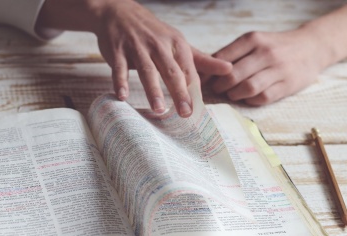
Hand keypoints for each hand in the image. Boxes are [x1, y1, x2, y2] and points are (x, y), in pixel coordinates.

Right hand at [92, 1, 231, 115]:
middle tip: (185, 113)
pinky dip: (120, 81)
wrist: (119, 11)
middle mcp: (158, 44)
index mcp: (176, 44)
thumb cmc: (152, 32)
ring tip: (159, 109)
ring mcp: (137, 47)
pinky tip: (122, 96)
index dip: (193, 91)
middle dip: (179, 92)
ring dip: (153, 90)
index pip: (188, 70)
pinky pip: (120, 68)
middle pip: (171, 71)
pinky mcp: (118, 50)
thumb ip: (201, 59)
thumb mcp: (178, 42)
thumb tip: (228, 69)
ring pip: (147, 70)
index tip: (197, 111)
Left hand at [206, 28, 329, 105]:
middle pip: (233, 75)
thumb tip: (205, 71)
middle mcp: (266, 52)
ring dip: (234, 94)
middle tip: (217, 89)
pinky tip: (248, 98)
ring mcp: (278, 69)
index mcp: (254, 39)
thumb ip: (233, 54)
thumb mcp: (256, 41)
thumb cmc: (276, 46)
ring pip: (247, 88)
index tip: (204, 80)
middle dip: (220, 86)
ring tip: (232, 94)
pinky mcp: (287, 85)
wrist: (312, 47)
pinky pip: (262, 98)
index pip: (223, 58)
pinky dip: (250, 101)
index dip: (210, 72)